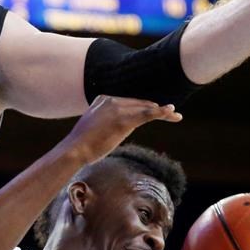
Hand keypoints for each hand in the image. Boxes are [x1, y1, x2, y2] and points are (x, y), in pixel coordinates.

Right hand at [61, 95, 180, 163]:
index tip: (156, 110)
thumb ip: (104, 122)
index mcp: (103, 99)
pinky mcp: (124, 119)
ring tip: (175, 114)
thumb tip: (112, 129)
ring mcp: (117, 108)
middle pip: (139, 103)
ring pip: (146, 107)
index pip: (129, 101)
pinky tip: (171, 113)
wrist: (75, 150)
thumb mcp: (93, 128)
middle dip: (156, 108)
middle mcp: (111, 100)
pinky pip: (147, 114)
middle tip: (171, 112)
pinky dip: (161, 113)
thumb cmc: (81, 145)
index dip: (144, 106)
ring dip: (163, 111)